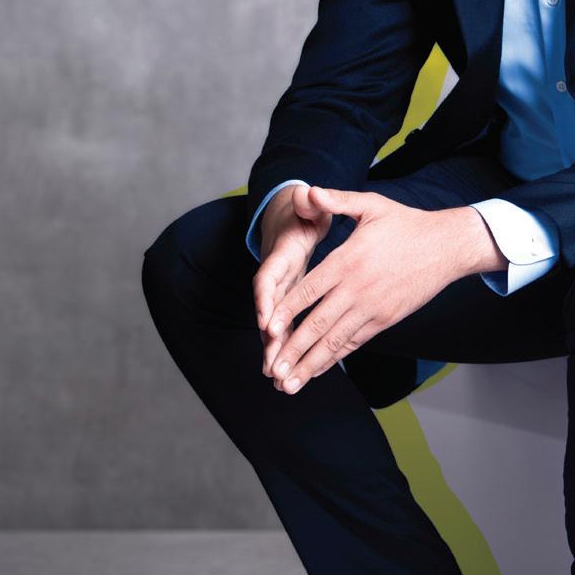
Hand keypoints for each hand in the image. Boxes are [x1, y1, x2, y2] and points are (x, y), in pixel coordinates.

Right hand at [254, 184, 332, 375]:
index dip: (266, 300)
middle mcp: (277, 276)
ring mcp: (282, 290)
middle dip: (269, 339)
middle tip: (271, 366)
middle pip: (268, 310)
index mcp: (281, 253)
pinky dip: (289, 348)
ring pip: (276, 325)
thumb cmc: (304, 210)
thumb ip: (309, 201)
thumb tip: (307, 192)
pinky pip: (288, 327)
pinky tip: (294, 372)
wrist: (293, 215)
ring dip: (277, 351)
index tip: (266, 322)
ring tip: (278, 381)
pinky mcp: (290, 300)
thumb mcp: (308, 203)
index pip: (268, 277)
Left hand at [261, 186, 504, 393]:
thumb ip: (337, 200)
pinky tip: (317, 370)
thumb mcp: (371, 205)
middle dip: (293, 351)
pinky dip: (333, 359)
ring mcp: (373, 308)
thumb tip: (309, 191)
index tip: (267, 330)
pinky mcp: (385, 319)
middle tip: (271, 372)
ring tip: (288, 384)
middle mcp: (358, 289)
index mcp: (349, 261)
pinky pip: (354, 342)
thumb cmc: (407, 224)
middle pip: (318, 325)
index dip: (286, 311)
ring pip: (335, 342)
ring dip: (310, 364)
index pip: (310, 291)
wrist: (447, 247)